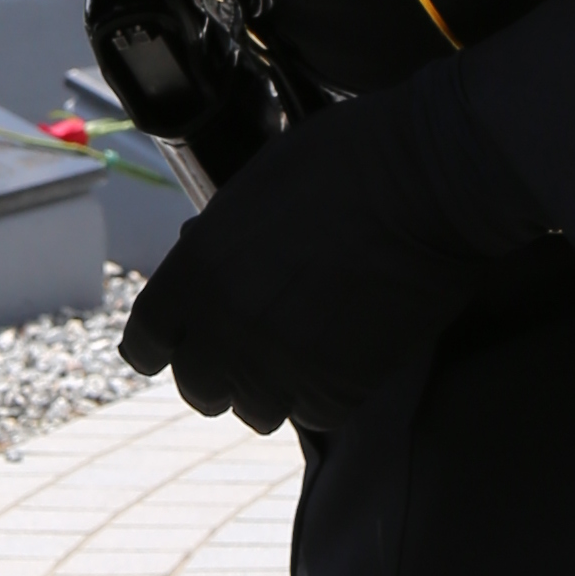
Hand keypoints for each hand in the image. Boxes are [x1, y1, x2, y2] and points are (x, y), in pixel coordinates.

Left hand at [118, 65, 541, 439]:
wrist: (427, 182)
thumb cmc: (345, 160)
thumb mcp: (253, 188)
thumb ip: (218, 241)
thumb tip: (204, 260)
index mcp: (195, 271)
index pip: (146, 342)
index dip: (163, 348)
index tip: (177, 349)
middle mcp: (226, 326)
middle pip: (198, 387)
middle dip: (217, 375)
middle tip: (250, 357)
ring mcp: (281, 363)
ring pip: (255, 410)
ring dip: (272, 390)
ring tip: (301, 360)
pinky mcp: (339, 387)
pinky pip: (315, 415)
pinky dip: (325, 396)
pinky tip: (344, 361)